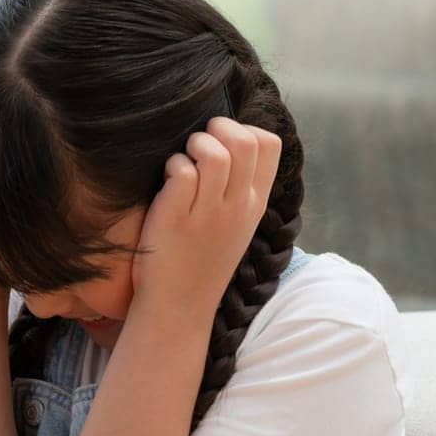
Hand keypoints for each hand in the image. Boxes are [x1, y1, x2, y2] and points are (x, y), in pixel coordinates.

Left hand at [131, 117, 281, 312]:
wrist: (178, 307)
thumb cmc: (200, 259)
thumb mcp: (234, 224)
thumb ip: (238, 186)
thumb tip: (227, 141)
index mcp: (254, 203)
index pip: (269, 143)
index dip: (242, 128)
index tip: (221, 143)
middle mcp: (237, 206)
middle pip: (243, 140)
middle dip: (215, 128)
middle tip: (196, 145)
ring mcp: (209, 214)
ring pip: (214, 153)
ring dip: (192, 145)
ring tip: (181, 162)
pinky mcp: (176, 219)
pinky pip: (182, 172)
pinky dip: (172, 167)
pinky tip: (166, 183)